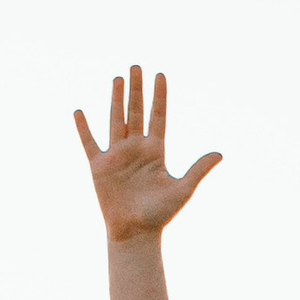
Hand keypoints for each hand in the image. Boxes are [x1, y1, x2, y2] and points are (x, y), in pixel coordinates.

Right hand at [73, 64, 222, 243]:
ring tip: (118, 78)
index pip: (158, 117)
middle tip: (136, 66)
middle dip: (137, 89)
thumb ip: (199, 169)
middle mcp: (136, 148)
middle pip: (137, 112)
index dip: (160, 97)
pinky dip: (83, 128)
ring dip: (116, 99)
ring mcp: (117, 155)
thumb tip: (220, 153)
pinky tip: (79, 111)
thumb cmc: (160, 215)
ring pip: (116, 120)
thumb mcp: (183, 190)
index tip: (161, 75)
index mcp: (155, 151)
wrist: (136, 233)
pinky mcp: (99, 166)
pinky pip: (89, 143)